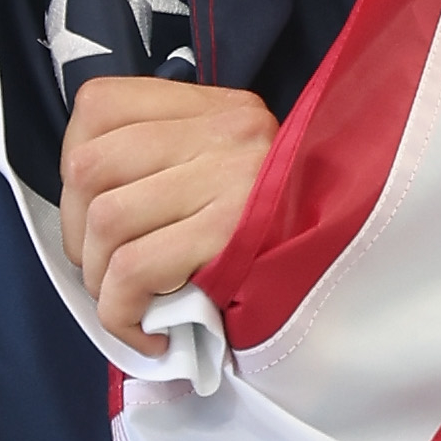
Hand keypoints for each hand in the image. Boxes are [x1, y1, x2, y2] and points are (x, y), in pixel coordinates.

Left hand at [58, 76, 276, 360]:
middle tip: (103, 272)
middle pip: (89, 166)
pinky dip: (121, 313)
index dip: (74, 168)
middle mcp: (222, 131)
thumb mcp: (231, 174)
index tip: (90, 213)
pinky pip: (134, 271)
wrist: (366, 271)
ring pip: (106, 219)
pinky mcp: (231, 235)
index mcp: (215, 108)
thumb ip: (169, 169)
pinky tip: (146, 334)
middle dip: (77, 234)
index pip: (99, 106)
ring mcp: (230, 179)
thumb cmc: (283, 235)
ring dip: (100, 280)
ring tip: (127, 304)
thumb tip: (85, 209)